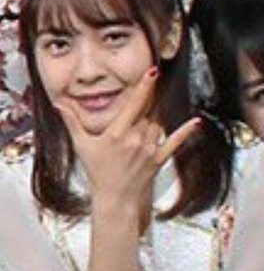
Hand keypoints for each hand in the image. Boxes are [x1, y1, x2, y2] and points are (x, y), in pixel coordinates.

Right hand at [55, 69, 199, 217]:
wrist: (115, 199)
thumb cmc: (99, 172)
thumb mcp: (82, 146)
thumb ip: (72, 122)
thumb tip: (60, 105)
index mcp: (117, 133)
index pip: (133, 104)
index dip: (144, 87)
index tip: (152, 72)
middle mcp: (134, 139)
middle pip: (146, 114)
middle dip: (141, 115)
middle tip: (131, 126)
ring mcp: (148, 149)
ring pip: (156, 125)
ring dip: (150, 126)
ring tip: (136, 140)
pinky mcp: (158, 158)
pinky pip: (174, 142)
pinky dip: (185, 132)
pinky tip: (195, 122)